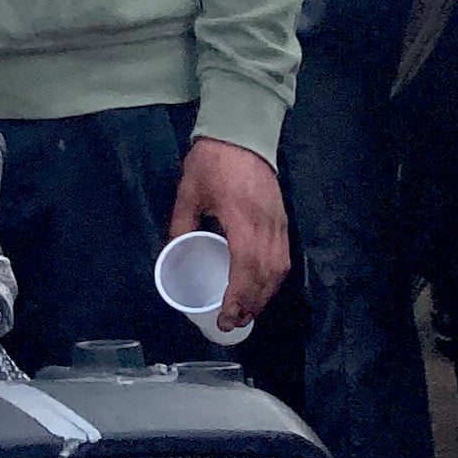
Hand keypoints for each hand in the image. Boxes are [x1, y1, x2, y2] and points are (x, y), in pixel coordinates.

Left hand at [167, 136, 288, 329]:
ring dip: (264, 295)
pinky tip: (260, 288)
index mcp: (243, 221)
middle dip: (251, 305)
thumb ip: (182, 223)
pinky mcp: (283, 221)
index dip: (238, 298)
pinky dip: (273, 279)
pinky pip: (283, 258)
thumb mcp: (189, 192)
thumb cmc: (212, 162)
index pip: (246, 269)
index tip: (226, 318)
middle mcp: (267, 228)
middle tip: (233, 323)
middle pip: (266, 277)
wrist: (242, 134)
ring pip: (279, 270)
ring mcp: (279, 225)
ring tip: (246, 312)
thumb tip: (174, 251)